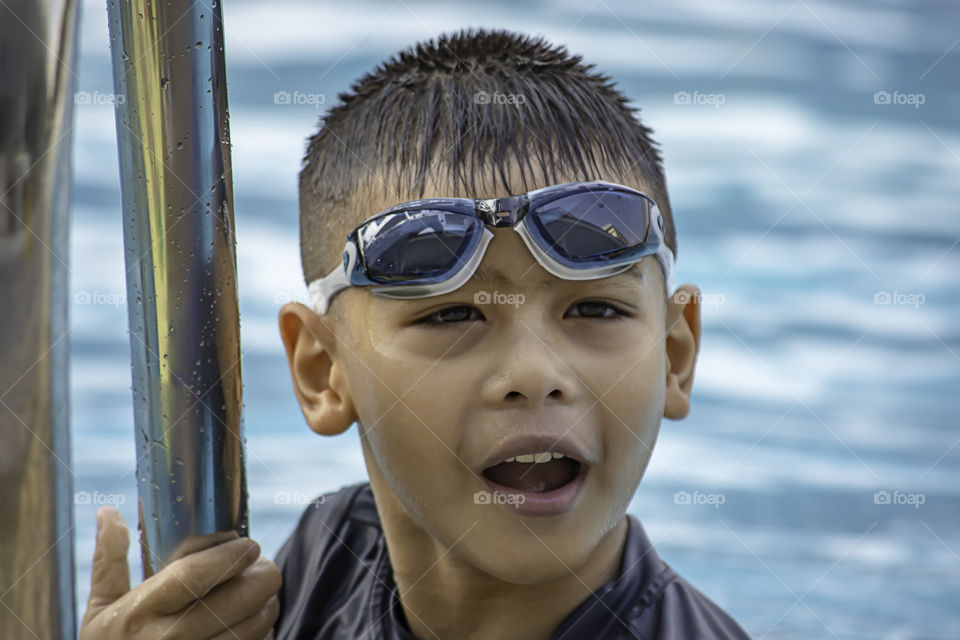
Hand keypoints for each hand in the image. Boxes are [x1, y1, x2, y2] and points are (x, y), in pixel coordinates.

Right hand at [80, 506, 280, 638]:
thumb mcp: (102, 605)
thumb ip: (109, 560)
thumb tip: (108, 512)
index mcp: (138, 612)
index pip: (192, 576)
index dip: (229, 557)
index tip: (250, 545)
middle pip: (234, 600)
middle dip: (260, 577)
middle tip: (264, 565)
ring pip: (251, 627)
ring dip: (267, 604)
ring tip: (264, 592)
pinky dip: (263, 632)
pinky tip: (257, 621)